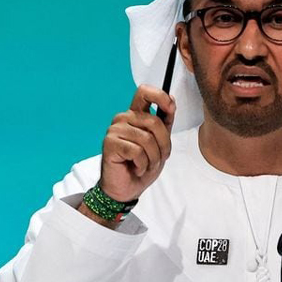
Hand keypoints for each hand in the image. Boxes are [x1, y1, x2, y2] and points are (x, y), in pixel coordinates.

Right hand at [97, 84, 175, 202]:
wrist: (127, 188)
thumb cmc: (142, 165)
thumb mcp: (160, 143)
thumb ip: (165, 123)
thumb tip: (171, 100)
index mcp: (135, 115)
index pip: (145, 92)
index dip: (160, 96)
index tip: (171, 108)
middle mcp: (123, 119)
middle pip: (154, 122)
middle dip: (163, 145)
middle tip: (158, 158)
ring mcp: (114, 130)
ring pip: (147, 139)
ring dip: (153, 158)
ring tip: (146, 165)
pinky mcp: (110, 143)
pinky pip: (137, 151)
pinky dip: (142, 164)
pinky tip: (135, 167)